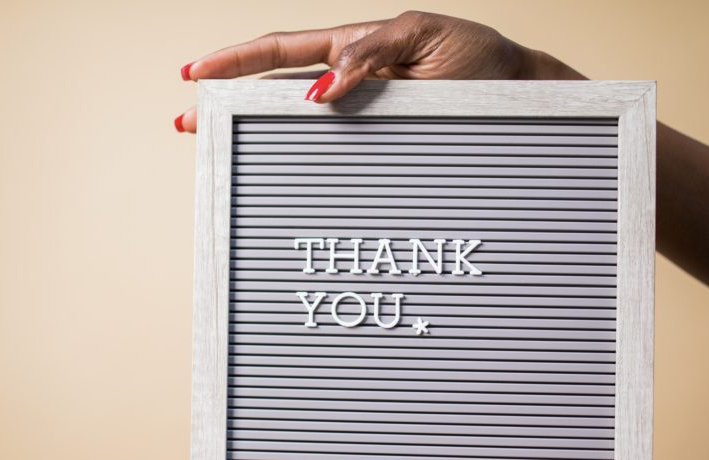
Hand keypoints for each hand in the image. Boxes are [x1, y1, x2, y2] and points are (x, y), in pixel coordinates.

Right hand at [174, 10, 582, 131]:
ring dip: (254, 133)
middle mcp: (352, 83)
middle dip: (226, 101)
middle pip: (274, 90)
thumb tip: (321, 88)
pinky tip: (279, 173)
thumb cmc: (480, 60)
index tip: (193, 73)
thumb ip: (372, 55)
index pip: (284, 51)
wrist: (521, 97)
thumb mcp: (428, 39)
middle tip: (187, 121)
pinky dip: (300, 163)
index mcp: (356, 47)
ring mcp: (362, 116)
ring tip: (214, 145)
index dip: (235, 60)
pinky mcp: (380, 144)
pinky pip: (334, 153)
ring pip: (295, 124)